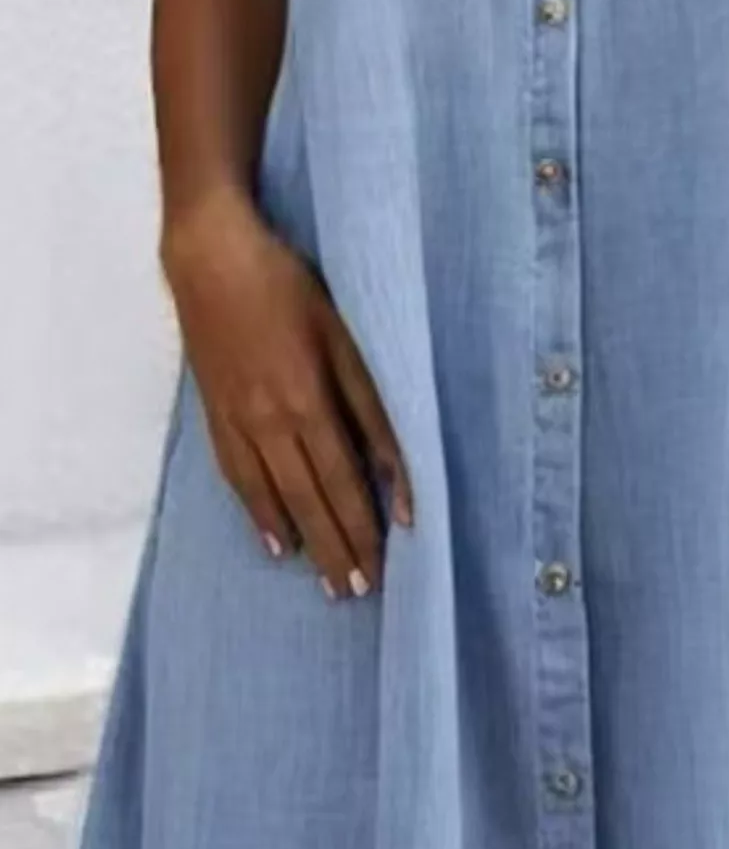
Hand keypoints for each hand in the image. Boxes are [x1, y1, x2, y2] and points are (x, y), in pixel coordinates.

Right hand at [161, 187, 412, 597]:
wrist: (210, 257)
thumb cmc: (289, 289)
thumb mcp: (346, 342)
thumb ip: (373, 414)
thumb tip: (398, 477)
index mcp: (309, 405)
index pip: (343, 485)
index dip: (361, 529)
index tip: (380, 567)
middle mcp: (271, 424)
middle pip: (309, 501)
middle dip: (334, 548)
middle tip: (352, 591)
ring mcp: (238, 423)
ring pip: (273, 497)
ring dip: (300, 539)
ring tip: (319, 577)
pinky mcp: (215, 415)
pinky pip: (237, 477)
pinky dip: (256, 512)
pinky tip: (272, 540)